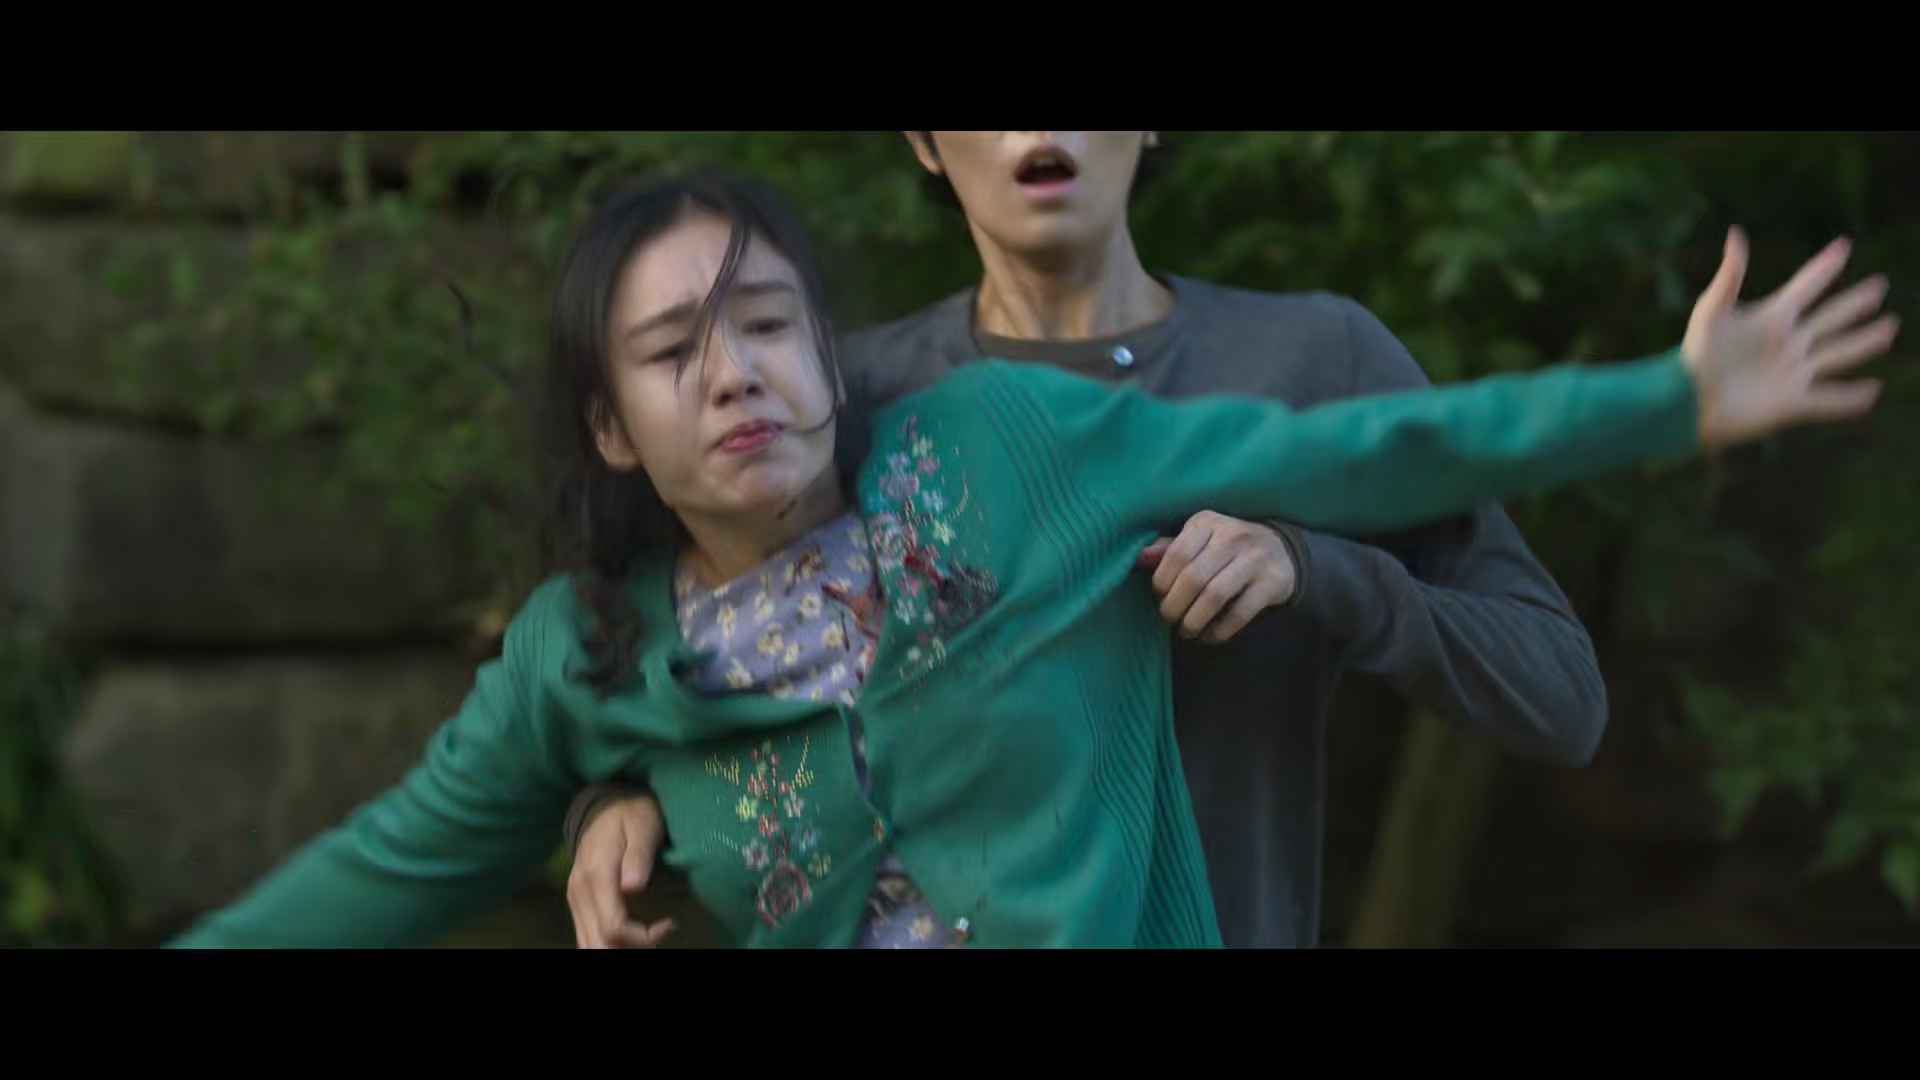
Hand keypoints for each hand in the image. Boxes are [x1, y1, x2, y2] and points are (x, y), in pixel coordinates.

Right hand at [567, 794, 675, 948]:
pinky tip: (632, 936)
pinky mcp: (578, 902)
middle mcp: (579, 892)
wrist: (605, 803)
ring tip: (649, 936)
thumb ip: (638, 855)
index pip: (614, 926)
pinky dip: (608, 943)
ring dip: (618, 948)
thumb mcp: (643, 825)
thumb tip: (633, 887)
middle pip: (599, 943)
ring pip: (589, 944)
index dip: (643, 936)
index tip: (670, 924)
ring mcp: (575, 899)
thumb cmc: (632, 813)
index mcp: (597, 874)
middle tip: (660, 934)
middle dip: (632, 947)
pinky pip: (587, 935)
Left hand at [1137, 510, 1297, 642]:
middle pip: (1193, 578)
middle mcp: (1233, 535)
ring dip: (1194, 621)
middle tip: (1169, 619)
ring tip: (1187, 630)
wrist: (1281, 552)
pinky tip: (1209, 636)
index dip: (1162, 581)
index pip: (1176, 553)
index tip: (1160, 596)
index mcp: (1208, 522)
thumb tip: (1139, 558)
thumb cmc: (1227, 549)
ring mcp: (1255, 558)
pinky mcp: (1273, 582)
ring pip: (1215, 596)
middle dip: (1175, 606)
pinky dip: (1219, 630)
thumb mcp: (1199, 540)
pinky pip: (1239, 613)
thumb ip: (1170, 549)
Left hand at [1683, 228, 1897, 449]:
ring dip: (1864, 342)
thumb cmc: (1693, 356)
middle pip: (1830, 318)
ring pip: (1838, 354)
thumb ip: (1730, 275)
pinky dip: (1851, 397)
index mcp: (1770, 318)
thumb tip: (1736, 234)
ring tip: (1888, 329)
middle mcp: (1787, 343)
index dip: (1824, 268)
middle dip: (1854, 303)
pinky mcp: (1792, 403)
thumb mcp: (1711, 312)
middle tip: (1878, 287)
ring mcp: (1793, 373)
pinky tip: (1873, 391)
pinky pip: (1829, 400)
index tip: (1843, 247)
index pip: (1806, 286)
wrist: (1685, 402)